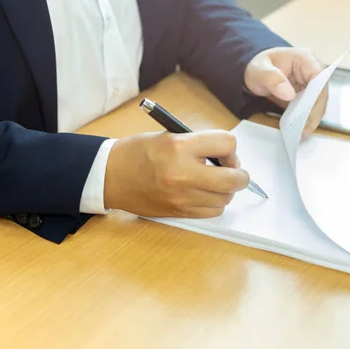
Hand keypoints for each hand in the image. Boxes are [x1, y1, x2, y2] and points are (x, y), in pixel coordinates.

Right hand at [104, 130, 248, 217]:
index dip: (230, 148)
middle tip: (232, 169)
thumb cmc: (138, 152)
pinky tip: (203, 194)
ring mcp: (182, 196)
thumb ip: (200, 144)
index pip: (227, 144)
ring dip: (226, 189)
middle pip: (234, 178)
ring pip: (226, 197)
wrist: (110, 176)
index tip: (224, 152)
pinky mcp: (179, 212)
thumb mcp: (169, 136)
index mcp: (180, 146)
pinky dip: (214, 202)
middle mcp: (184, 173)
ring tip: (213, 182)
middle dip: (239, 173)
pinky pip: (213, 211)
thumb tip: (228, 156)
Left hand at [244, 47, 328, 138]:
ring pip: (319, 102)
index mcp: (304, 58)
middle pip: (321, 92)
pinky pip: (312, 107)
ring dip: (312, 118)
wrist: (256, 71)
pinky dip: (307, 118)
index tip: (308, 113)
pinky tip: (300, 129)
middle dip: (314, 112)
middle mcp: (312, 69)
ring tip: (302, 133)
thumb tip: (289, 94)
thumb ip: (273, 79)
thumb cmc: (258, 66)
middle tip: (304, 130)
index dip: (317, 96)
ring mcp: (311, 82)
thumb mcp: (260, 71)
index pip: (319, 77)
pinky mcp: (308, 93)